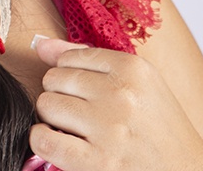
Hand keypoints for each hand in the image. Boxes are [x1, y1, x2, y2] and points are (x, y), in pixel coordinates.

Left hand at [29, 37, 202, 170]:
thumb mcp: (139, 85)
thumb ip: (89, 59)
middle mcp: (121, 95)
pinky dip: (43, 140)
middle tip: (81, 114)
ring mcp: (109, 128)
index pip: (69, 57)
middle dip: (60, 96)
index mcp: (133, 69)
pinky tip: (60, 144)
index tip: (86, 94)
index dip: (70, 77)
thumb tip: (41, 44)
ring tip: (75, 129)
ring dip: (53, 119)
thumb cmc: (161, 131)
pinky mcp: (98, 162)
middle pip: (53, 79)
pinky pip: (43, 138)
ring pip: (46, 105)